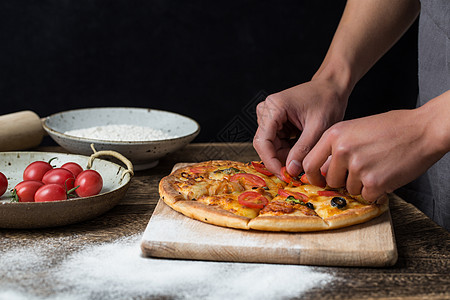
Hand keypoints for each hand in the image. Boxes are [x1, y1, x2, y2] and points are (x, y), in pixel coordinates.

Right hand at [253, 77, 348, 176]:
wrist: (331, 87)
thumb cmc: (327, 101)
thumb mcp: (318, 128)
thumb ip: (303, 150)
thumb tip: (291, 171)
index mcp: (274, 107)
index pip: (263, 141)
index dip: (271, 162)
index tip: (284, 176)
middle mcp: (266, 110)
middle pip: (265, 145)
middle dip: (280, 160)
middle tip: (297, 173)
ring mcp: (269, 115)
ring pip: (271, 146)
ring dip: (286, 156)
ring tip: (305, 158)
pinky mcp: (274, 121)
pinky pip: (276, 142)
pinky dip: (289, 151)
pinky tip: (303, 150)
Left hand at [302, 108, 445, 202]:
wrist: (423, 130)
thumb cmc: (392, 128)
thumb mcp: (355, 129)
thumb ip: (336, 148)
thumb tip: (324, 171)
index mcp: (334, 134)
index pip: (309, 163)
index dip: (313, 176)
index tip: (320, 180)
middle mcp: (342, 150)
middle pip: (331, 180)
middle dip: (344, 180)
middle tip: (363, 169)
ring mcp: (357, 166)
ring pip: (350, 189)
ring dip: (363, 184)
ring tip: (379, 166)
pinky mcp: (374, 181)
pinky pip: (367, 195)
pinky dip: (377, 191)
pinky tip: (387, 174)